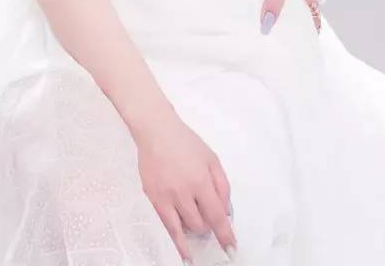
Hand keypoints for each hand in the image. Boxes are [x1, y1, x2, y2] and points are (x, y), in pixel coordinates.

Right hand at [133, 110, 236, 264]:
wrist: (156, 131)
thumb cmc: (186, 142)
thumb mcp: (212, 159)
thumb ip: (222, 185)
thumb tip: (225, 211)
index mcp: (200, 180)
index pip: (216, 216)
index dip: (225, 236)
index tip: (231, 249)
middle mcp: (183, 192)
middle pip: (200, 225)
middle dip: (208, 225)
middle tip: (209, 216)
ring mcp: (166, 197)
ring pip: (185, 229)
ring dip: (195, 230)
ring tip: (198, 224)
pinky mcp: (153, 199)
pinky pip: (167, 227)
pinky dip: (178, 242)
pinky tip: (185, 254)